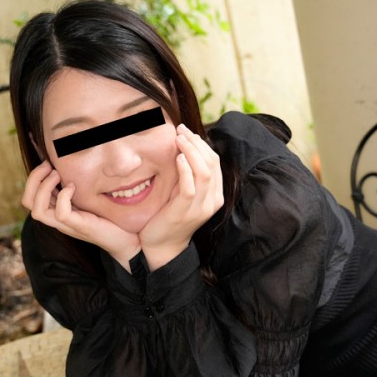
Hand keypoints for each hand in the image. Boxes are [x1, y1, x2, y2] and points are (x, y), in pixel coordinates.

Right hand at [22, 161, 140, 269]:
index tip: (47, 164)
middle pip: (27, 203)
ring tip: (57, 175)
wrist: (125, 239)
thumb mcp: (86, 198)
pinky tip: (73, 186)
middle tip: (48, 166)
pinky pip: (61, 214)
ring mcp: (67, 225)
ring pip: (38, 211)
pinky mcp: (80, 226)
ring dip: (44, 188)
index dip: (33, 179)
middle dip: (33, 180)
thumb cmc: (107, 217)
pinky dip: (64, 197)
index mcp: (56, 211)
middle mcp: (57, 219)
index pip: (29, 197)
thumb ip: (73, 189)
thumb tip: (66, 167)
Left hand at [139, 124, 223, 269]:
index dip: (202, 144)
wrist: (161, 246)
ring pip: (204, 172)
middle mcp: (212, 201)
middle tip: (180, 130)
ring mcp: (200, 208)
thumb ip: (188, 174)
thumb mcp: (183, 192)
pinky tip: (178, 158)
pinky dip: (185, 170)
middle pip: (212, 163)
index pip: (215, 162)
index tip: (186, 132)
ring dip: (191, 151)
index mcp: (215, 195)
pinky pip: (190, 187)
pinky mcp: (185, 212)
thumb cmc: (169, 216)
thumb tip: (184, 146)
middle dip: (196, 143)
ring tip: (179, 139)